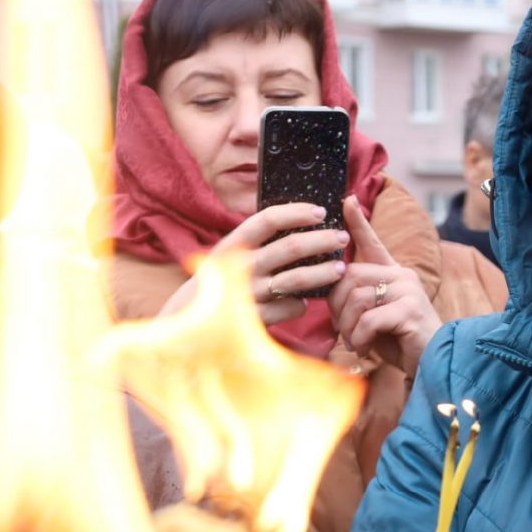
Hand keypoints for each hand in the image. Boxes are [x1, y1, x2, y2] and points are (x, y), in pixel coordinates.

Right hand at [159, 202, 348, 325]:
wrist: (190, 319)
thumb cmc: (220, 280)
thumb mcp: (231, 255)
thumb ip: (259, 242)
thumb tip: (301, 222)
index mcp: (234, 243)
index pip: (268, 220)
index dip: (297, 213)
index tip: (320, 212)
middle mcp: (241, 266)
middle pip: (290, 247)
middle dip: (322, 240)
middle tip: (341, 237)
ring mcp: (248, 293)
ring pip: (296, 279)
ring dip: (322, 273)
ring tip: (340, 268)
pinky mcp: (255, 318)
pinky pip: (290, 308)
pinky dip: (301, 305)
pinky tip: (306, 302)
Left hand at [329, 196, 442, 376]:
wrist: (432, 363)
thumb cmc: (399, 341)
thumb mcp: (375, 315)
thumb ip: (358, 298)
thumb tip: (329, 292)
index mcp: (393, 273)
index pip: (372, 242)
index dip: (358, 222)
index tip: (346, 200)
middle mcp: (402, 275)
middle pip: (351, 276)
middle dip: (337, 307)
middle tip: (342, 330)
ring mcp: (408, 291)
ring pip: (358, 298)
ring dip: (348, 326)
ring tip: (354, 343)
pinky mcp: (410, 311)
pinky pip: (369, 319)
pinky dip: (359, 338)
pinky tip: (364, 349)